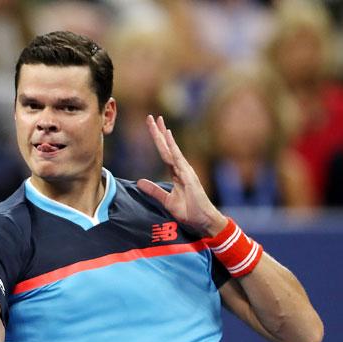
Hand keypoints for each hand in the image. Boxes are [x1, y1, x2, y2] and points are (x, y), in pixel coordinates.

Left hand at [137, 115, 226, 236]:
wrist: (204, 221)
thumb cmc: (189, 212)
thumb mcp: (167, 201)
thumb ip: (153, 190)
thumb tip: (139, 182)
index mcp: (176, 173)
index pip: (164, 153)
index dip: (158, 140)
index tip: (152, 127)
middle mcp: (181, 168)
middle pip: (167, 147)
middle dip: (159, 132)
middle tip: (151, 117)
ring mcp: (186, 170)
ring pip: (171, 150)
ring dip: (163, 135)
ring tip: (157, 121)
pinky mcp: (189, 176)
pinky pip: (178, 159)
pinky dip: (172, 147)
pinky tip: (167, 136)